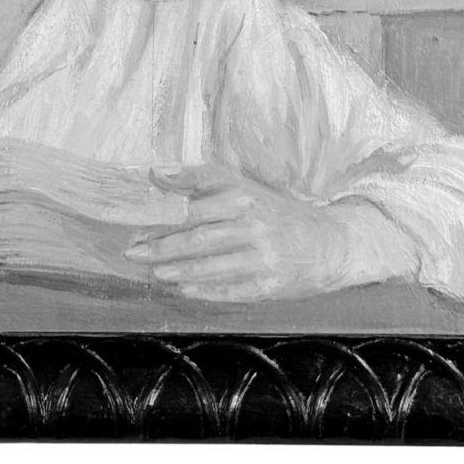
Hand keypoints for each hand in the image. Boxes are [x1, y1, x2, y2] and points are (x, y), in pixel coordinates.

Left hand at [124, 164, 353, 302]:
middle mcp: (253, 224)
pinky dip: (203, 291)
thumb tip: (156, 171)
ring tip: (155, 272)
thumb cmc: (278, 213)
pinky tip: (184, 289)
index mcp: (243, 196)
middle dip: (160, 247)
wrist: (329, 244)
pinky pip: (229, 290)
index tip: (135, 223)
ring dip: (176, 270)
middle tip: (133, 252)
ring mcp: (262, 256)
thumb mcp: (245, 186)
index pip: (194, 205)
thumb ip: (202, 178)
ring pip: (209, 265)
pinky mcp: (269, 284)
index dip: (161, 216)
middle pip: (196, 237)